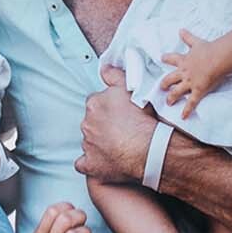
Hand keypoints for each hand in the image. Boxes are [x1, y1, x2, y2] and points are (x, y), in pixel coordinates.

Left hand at [75, 67, 158, 182]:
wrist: (148, 148)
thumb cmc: (142, 119)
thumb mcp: (131, 88)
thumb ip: (115, 76)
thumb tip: (104, 68)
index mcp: (94, 104)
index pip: (96, 103)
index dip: (108, 109)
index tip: (119, 114)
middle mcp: (87, 123)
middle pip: (91, 122)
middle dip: (103, 126)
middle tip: (121, 130)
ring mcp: (87, 144)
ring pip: (89, 141)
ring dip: (99, 143)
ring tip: (118, 147)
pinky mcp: (90, 164)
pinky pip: (84, 164)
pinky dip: (91, 163)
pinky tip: (102, 163)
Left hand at [161, 30, 227, 117]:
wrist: (217, 58)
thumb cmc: (209, 50)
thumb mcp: (196, 42)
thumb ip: (188, 37)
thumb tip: (180, 29)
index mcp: (184, 60)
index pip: (172, 58)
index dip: (167, 58)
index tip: (162, 58)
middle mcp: (184, 73)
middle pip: (170, 78)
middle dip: (164, 83)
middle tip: (160, 86)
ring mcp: (190, 83)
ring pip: (177, 91)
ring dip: (172, 97)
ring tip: (168, 101)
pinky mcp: (198, 91)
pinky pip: (191, 103)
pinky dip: (186, 110)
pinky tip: (182, 116)